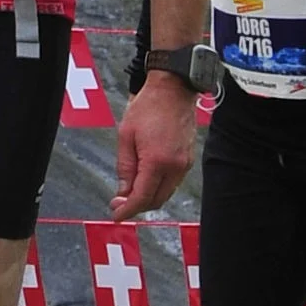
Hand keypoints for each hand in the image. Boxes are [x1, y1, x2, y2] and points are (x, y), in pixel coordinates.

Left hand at [112, 71, 197, 220]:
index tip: (116, 215)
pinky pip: (172, 182)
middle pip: (156, 200)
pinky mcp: (188, 160)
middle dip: (137, 206)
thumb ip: (125, 167)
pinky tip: (145, 181)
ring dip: (148, 197)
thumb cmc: (148, 108)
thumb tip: (123, 192)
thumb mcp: (126, 136)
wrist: (173, 90)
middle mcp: (175, 167)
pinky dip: (158, 187)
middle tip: (119, 204)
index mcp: (157, 161)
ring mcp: (185, 164)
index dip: (128, 210)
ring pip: (165, 193)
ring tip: (129, 193)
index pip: (142, 197)